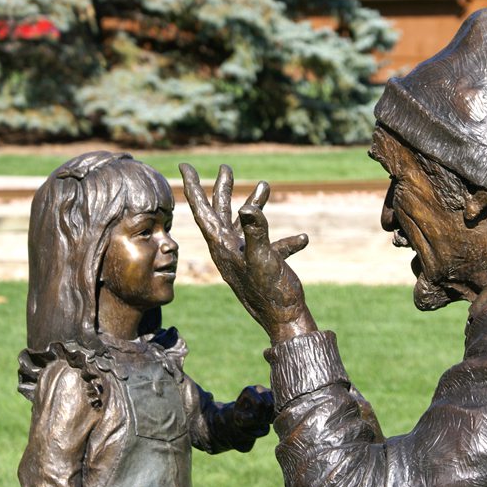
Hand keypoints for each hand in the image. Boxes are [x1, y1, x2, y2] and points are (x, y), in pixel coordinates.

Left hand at [179, 163, 316, 344]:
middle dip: (221, 190)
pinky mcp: (261, 265)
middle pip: (219, 214)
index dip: (192, 187)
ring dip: (254, 205)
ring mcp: (244, 258)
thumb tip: (248, 207)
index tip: (184, 165)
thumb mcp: (264, 260)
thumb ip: (257, 232)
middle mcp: (229, 250)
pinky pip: (271, 245)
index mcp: (222, 247)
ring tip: (264, 185)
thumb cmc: (271, 293)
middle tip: (225, 168)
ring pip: (244, 225)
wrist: (285, 321)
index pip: (202, 211)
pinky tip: (301, 239)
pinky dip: (284, 239)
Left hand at [233, 385, 273, 437]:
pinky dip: (276, 414)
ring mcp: (268, 391)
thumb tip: (252, 416)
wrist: (245, 415)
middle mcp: (260, 388)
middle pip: (270, 403)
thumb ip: (243, 418)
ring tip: (264, 420)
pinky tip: (270, 418)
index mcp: (249, 390)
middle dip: (266, 416)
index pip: (260, 403)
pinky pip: (281, 406)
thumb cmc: (241, 416)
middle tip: (261, 422)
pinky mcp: (275, 396)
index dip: (259, 415)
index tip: (255, 421)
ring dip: (272, 416)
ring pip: (277, 405)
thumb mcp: (238, 418)